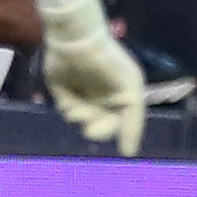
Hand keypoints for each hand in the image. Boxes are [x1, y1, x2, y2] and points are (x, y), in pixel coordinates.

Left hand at [41, 25, 146, 157]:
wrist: (78, 42)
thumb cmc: (109, 64)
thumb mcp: (131, 90)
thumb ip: (133, 121)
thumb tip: (129, 154)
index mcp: (122, 94)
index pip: (124, 122)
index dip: (124, 135)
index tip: (123, 149)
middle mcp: (103, 96)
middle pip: (102, 126)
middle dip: (98, 130)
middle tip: (91, 130)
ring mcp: (83, 94)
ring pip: (83, 120)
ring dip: (83, 117)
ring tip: (80, 108)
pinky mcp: (63, 92)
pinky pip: (67, 111)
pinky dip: (70, 109)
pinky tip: (70, 100)